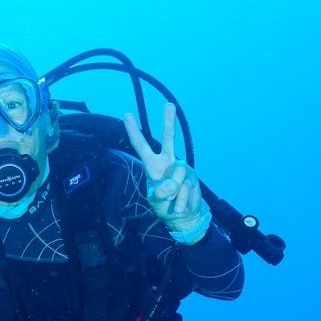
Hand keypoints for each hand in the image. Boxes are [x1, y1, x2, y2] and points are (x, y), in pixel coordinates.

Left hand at [123, 103, 210, 243]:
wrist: (184, 215)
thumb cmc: (164, 204)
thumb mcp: (156, 201)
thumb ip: (159, 193)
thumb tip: (169, 186)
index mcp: (153, 164)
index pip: (141, 146)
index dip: (133, 132)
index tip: (127, 116)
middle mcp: (168, 161)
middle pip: (168, 139)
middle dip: (168, 122)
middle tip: (169, 105)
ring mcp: (182, 168)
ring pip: (178, 176)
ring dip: (174, 193)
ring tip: (172, 202)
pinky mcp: (193, 177)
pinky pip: (186, 188)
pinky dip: (181, 201)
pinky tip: (180, 205)